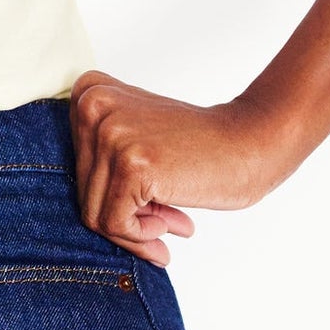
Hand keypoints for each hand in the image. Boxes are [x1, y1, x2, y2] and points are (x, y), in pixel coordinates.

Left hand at [68, 69, 278, 267]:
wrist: (250, 142)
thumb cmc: (199, 145)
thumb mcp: (140, 131)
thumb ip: (104, 155)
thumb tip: (86, 213)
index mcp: (91, 92)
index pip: (78, 165)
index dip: (109, 193)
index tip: (140, 203)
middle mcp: (93, 107)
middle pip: (84, 191)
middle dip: (124, 217)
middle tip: (162, 221)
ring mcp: (111, 134)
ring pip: (96, 213)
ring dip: (135, 231)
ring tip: (170, 226)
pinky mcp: (131, 165)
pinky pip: (115, 223)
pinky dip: (141, 237)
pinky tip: (171, 226)